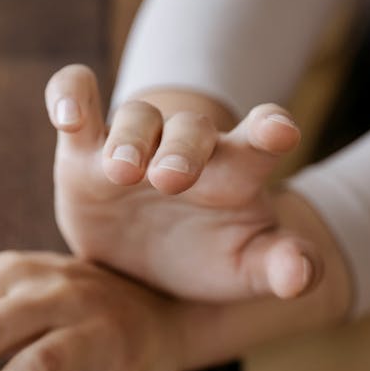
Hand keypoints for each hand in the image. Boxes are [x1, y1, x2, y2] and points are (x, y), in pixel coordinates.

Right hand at [46, 65, 324, 301]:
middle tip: (172, 180)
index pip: (260, 138)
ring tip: (122, 171)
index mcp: (236, 171)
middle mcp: (186, 147)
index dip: (269, 128)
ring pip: (134, 119)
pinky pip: (74, 99)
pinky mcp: (83, 151)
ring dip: (129, 140)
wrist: (150, 262)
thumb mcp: (249, 267)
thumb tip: (302, 275)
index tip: (280, 131)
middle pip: (189, 130)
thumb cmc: (211, 255)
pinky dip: (69, 95)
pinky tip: (67, 116)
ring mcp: (134, 144)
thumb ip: (282, 266)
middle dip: (182, 149)